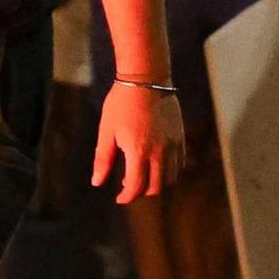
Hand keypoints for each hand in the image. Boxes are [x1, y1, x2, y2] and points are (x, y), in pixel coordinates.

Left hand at [91, 80, 186, 204]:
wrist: (146, 80)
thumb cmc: (121, 104)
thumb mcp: (106, 131)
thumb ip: (103, 159)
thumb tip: (97, 182)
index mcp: (138, 151)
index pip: (136, 186)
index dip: (127, 197)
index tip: (119, 198)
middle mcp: (159, 152)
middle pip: (156, 187)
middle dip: (142, 192)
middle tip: (129, 188)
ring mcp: (173, 145)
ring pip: (170, 177)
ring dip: (157, 183)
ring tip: (142, 176)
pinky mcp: (180, 137)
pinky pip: (179, 163)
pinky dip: (169, 170)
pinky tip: (156, 164)